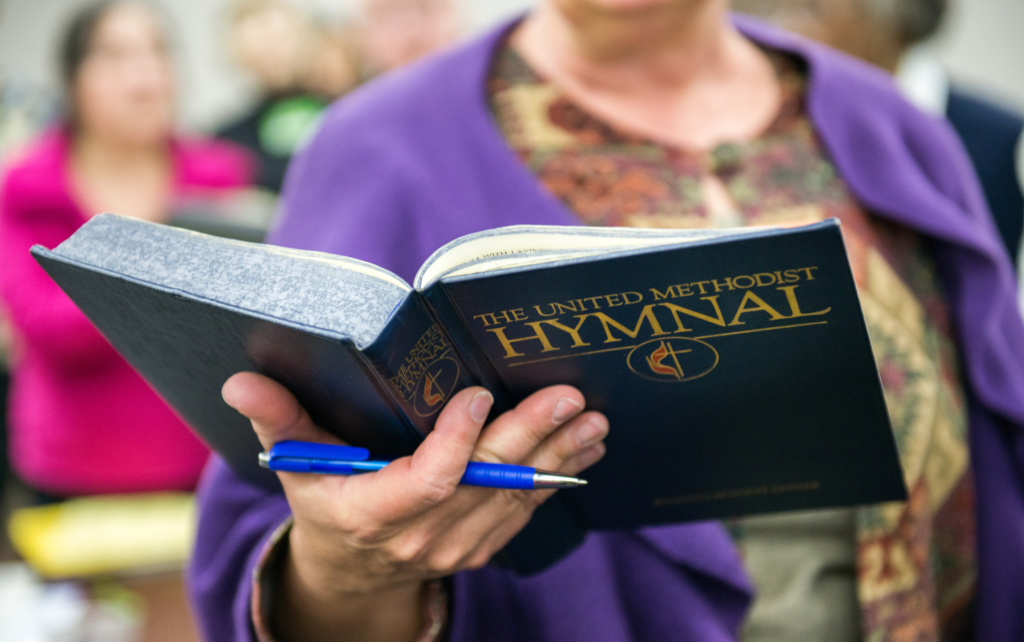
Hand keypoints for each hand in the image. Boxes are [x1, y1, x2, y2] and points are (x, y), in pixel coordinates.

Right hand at [222, 374, 608, 641]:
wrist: (352, 570)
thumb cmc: (323, 502)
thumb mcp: (295, 464)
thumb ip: (279, 420)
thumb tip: (240, 381)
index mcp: (371, 513)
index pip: (424, 481)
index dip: (454, 443)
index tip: (477, 395)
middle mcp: (420, 537)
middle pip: (484, 484)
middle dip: (529, 438)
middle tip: (567, 397)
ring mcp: (456, 547)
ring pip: (515, 498)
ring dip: (557, 457)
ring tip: (592, 419)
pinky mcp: (481, 546)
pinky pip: (524, 512)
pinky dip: (555, 478)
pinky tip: (584, 447)